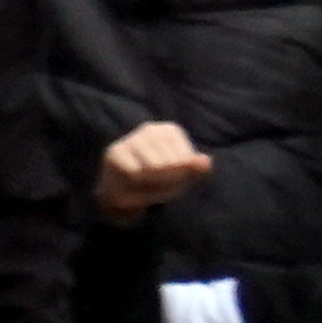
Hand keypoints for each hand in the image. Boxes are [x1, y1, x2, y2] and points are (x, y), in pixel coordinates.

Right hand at [95, 120, 213, 223]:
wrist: (123, 192)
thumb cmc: (157, 180)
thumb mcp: (183, 177)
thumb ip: (196, 169)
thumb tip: (206, 162)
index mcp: (170, 131)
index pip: (187, 160)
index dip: (183, 177)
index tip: (173, 177)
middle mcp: (151, 129)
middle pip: (172, 164)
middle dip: (167, 182)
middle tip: (157, 183)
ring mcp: (132, 138)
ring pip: (154, 169)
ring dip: (152, 184)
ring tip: (146, 183)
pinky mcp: (115, 152)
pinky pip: (135, 173)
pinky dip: (136, 183)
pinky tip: (132, 182)